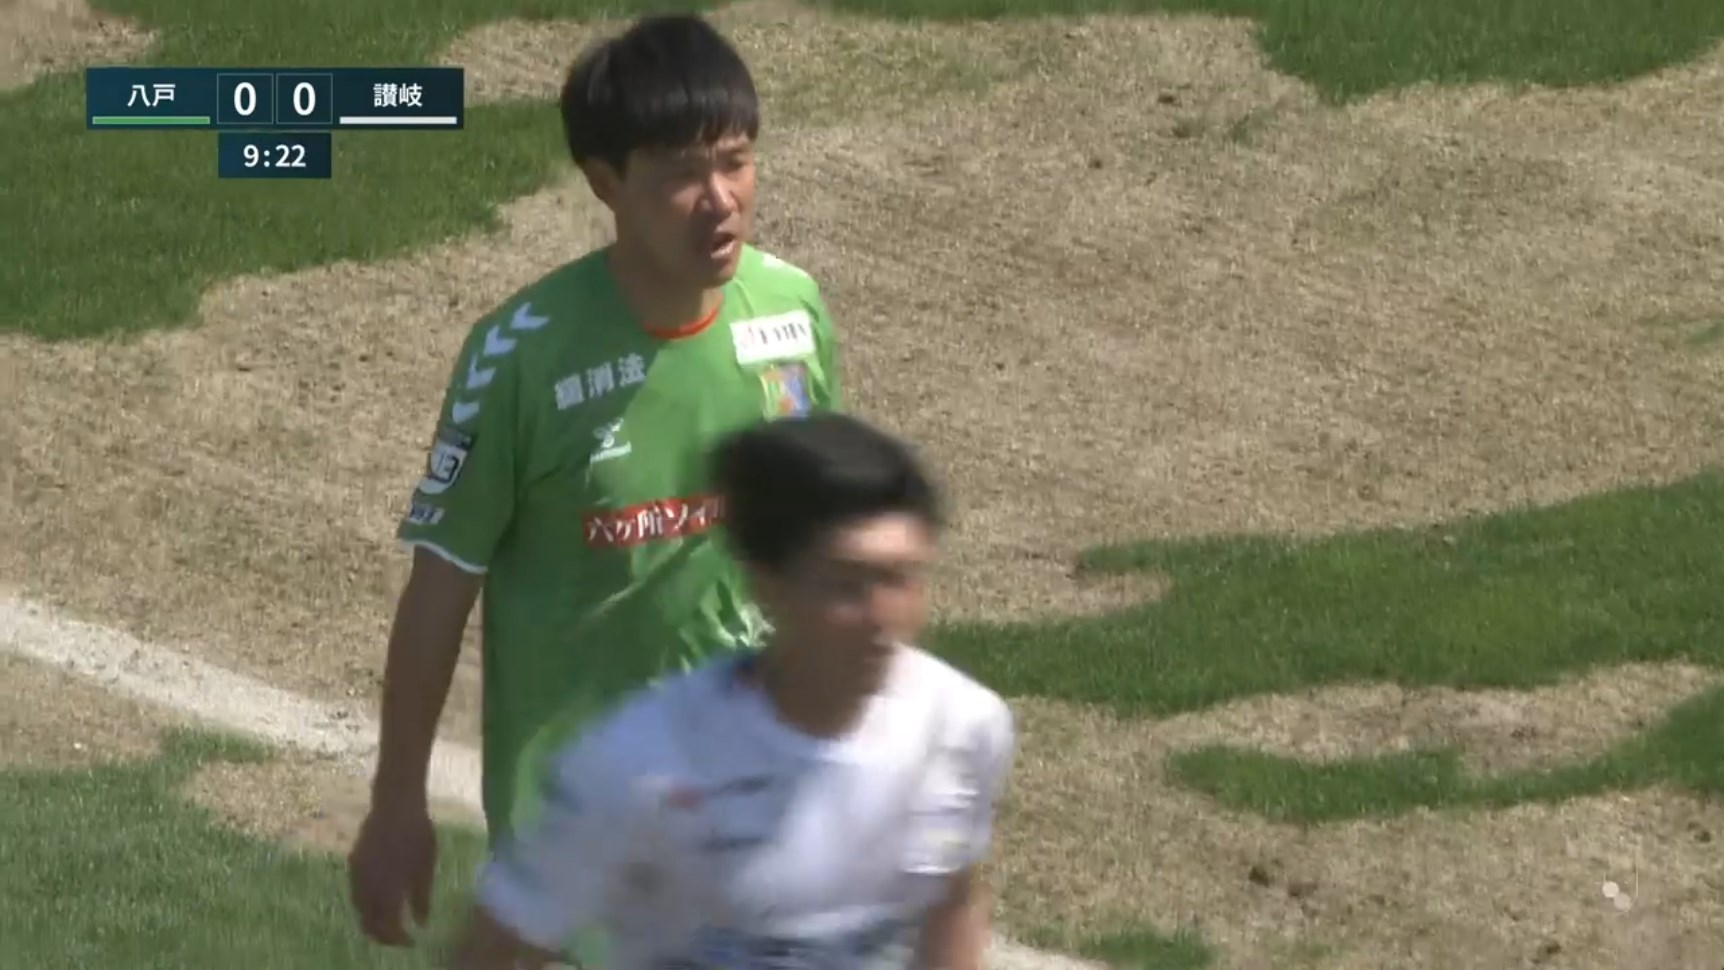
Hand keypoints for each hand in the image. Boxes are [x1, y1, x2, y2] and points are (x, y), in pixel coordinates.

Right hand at [347, 794, 437, 945]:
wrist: (395, 805)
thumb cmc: (418, 834)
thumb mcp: (425, 867)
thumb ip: (422, 897)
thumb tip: (421, 924)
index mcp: (386, 891)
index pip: (387, 927)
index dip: (398, 939)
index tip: (411, 941)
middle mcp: (367, 887)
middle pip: (368, 923)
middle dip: (382, 934)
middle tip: (398, 936)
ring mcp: (357, 874)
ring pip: (358, 908)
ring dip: (372, 919)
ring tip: (389, 921)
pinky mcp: (353, 862)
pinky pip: (355, 892)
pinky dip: (366, 903)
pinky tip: (379, 899)